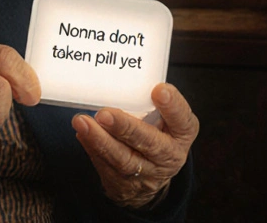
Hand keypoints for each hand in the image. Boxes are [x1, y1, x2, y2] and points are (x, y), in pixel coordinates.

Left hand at [72, 83, 198, 208]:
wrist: (152, 175)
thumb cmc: (159, 134)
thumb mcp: (168, 120)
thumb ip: (154, 104)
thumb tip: (125, 81)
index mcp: (183, 133)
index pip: (182, 119)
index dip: (172, 106)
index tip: (158, 90)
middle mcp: (169, 155)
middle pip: (149, 142)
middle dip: (125, 127)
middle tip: (105, 114)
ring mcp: (147, 173)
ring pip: (123, 159)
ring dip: (100, 140)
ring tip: (83, 123)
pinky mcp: (125, 184)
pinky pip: (106, 166)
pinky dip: (93, 148)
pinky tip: (83, 133)